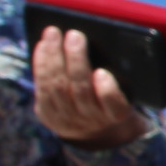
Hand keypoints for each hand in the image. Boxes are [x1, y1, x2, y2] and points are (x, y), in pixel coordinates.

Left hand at [33, 27, 147, 147]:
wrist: (94, 132)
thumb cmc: (111, 100)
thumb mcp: (125, 94)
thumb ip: (119, 74)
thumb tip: (97, 41)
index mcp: (116, 113)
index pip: (113, 103)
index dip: (106, 89)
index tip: (102, 72)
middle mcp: (91, 119)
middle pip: (81, 89)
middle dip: (76, 59)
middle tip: (75, 35)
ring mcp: (67, 119)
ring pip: (57, 87)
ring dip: (53, 57)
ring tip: (53, 34)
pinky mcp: (48, 116)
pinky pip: (41, 89)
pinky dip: (40, 64)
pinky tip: (42, 46)